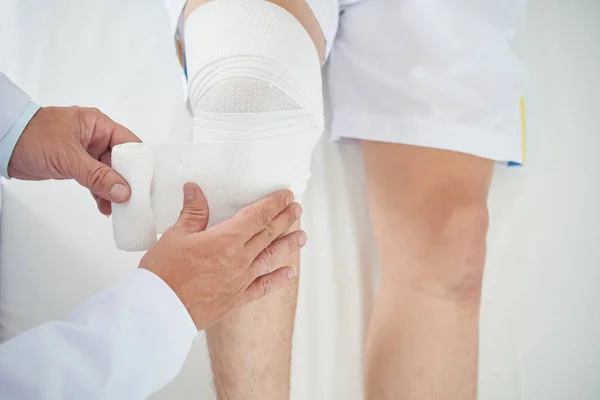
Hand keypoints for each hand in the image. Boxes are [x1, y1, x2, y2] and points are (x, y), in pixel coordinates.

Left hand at [7, 106, 140, 214]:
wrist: (3, 143)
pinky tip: (104, 206)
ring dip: (113, 190)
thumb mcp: (68, 157)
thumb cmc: (32, 136)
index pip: (129, 144)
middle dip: (127, 181)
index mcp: (98, 125)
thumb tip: (122, 191)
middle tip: (134, 199)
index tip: (146, 184)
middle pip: (122, 161)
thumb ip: (97, 176)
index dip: (140, 163)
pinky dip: (100, 192)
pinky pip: (95, 180)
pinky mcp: (76, 165)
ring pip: (109, 173)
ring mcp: (86, 152)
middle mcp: (95, 137)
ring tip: (119, 208)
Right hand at [140, 183, 304, 330]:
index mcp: (227, 239)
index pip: (257, 216)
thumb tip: (194, 189)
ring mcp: (241, 280)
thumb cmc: (163, 274)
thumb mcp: (175, 236)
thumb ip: (192, 212)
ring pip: (271, 258)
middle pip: (268, 234)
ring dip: (288, 245)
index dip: (273, 204)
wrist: (159, 311)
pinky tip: (290, 273)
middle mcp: (240, 259)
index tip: (286, 196)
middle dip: (284, 219)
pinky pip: (263, 287)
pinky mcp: (237, 298)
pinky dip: (278, 279)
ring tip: (302, 236)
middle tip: (297, 209)